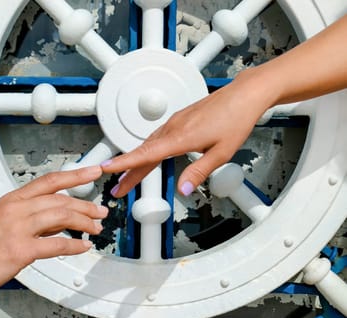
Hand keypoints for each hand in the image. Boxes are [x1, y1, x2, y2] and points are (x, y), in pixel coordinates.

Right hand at [0, 166, 107, 300]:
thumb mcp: (3, 220)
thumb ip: (31, 216)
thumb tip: (59, 219)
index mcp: (13, 199)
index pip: (50, 181)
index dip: (75, 175)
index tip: (93, 171)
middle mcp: (17, 209)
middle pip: (61, 200)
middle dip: (86, 205)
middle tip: (101, 212)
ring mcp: (18, 228)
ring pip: (61, 216)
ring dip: (84, 222)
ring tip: (96, 228)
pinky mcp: (19, 249)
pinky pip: (56, 245)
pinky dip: (74, 245)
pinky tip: (83, 246)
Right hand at [102, 69, 273, 196]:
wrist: (244, 95)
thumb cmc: (236, 119)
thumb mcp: (221, 153)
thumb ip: (198, 173)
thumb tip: (182, 189)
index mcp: (180, 138)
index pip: (145, 154)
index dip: (124, 163)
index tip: (106, 169)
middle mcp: (173, 128)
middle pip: (143, 153)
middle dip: (127, 173)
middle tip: (117, 189)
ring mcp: (175, 122)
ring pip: (149, 145)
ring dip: (136, 163)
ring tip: (128, 179)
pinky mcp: (179, 120)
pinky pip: (157, 138)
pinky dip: (147, 151)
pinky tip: (148, 157)